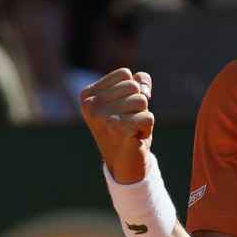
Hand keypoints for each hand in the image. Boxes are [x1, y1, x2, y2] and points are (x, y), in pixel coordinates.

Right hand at [80, 68, 154, 183]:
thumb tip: (142, 83)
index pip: (124, 74)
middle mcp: (90, 104)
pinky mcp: (117, 129)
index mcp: (88, 94)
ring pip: (141, 101)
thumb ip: (139, 83)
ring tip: (131, 129)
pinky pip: (148, 117)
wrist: (124, 162)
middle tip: (128, 121)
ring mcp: (101, 117)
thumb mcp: (130, 100)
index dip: (132, 90)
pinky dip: (147, 128)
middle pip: (133, 86)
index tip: (122, 109)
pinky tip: (134, 138)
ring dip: (143, 116)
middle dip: (139, 104)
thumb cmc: (127, 127)